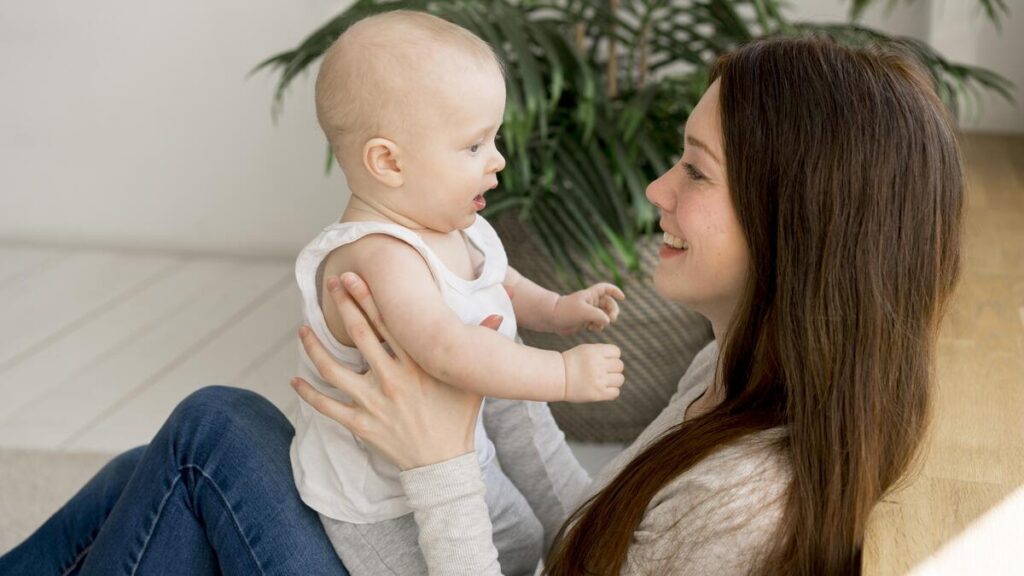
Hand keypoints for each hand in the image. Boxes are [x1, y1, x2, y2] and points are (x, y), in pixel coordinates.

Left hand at [290, 272, 503, 470]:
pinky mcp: (361, 424)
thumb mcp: (471, 383)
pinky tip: (294, 380)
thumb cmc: (458, 420)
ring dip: (314, 347)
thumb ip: (480, 346)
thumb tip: (498, 318)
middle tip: (330, 285)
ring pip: (334, 369)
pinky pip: (328, 407)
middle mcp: (392, 379)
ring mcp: (374, 402)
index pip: (388, 322)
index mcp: (417, 365)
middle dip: (343, 306)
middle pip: (359, 334)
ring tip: (302, 329)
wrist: (444, 464)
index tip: (352, 277)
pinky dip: (308, 394)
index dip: (368, 297)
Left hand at [551, 282, 624, 334]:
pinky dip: (598, 326)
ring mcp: (589, 312)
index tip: (622, 298)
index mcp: (591, 295)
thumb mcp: (583, 312)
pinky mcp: (585, 321)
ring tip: (597, 325)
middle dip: (613, 311)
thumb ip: (598, 315)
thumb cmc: (566, 311)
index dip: (615, 291)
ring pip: (605, 315)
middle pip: (609, 304)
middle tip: (612, 320)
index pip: (606, 288)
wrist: (552, 319)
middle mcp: (591, 302)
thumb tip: (608, 321)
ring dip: (605, 321)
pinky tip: (590, 328)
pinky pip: (598, 323)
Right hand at [561, 343, 624, 401]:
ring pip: (620, 379)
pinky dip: (611, 392)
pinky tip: (602, 389)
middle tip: (603, 372)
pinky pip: (616, 392)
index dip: (612, 356)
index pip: (616, 352)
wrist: (558, 378)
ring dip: (614, 380)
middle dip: (613, 368)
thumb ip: (602, 352)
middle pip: (619, 366)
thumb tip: (618, 360)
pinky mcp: (598, 393)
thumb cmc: (572, 363)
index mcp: (596, 352)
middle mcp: (598, 365)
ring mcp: (599, 380)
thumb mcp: (585, 350)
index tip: (604, 360)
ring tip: (603, 381)